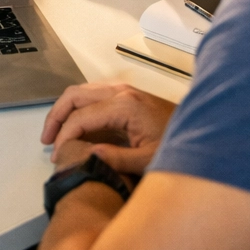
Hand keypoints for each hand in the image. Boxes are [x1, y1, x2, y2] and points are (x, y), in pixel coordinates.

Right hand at [42, 82, 175, 175]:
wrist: (203, 134)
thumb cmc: (179, 145)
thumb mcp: (149, 159)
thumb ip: (118, 158)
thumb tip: (89, 157)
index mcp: (124, 105)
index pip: (82, 116)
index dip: (65, 134)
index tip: (57, 154)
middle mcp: (120, 91)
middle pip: (74, 95)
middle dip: (56, 117)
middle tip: (46, 140)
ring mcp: (122, 90)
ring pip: (80, 92)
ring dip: (64, 110)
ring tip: (55, 134)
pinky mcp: (124, 94)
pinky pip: (91, 95)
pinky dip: (76, 108)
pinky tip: (75, 126)